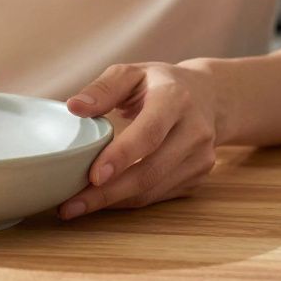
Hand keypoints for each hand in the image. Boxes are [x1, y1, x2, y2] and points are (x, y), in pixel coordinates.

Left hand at [59, 61, 219, 218]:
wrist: (209, 96)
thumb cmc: (159, 83)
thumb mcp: (131, 73)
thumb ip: (103, 88)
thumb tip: (74, 107)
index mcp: (175, 99)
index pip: (150, 133)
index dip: (121, 157)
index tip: (93, 176)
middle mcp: (194, 131)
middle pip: (150, 171)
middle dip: (107, 193)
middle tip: (70, 205)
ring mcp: (200, 158)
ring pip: (152, 190)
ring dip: (112, 202)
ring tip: (75, 206)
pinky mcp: (197, 177)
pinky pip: (157, 196)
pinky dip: (126, 201)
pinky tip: (101, 200)